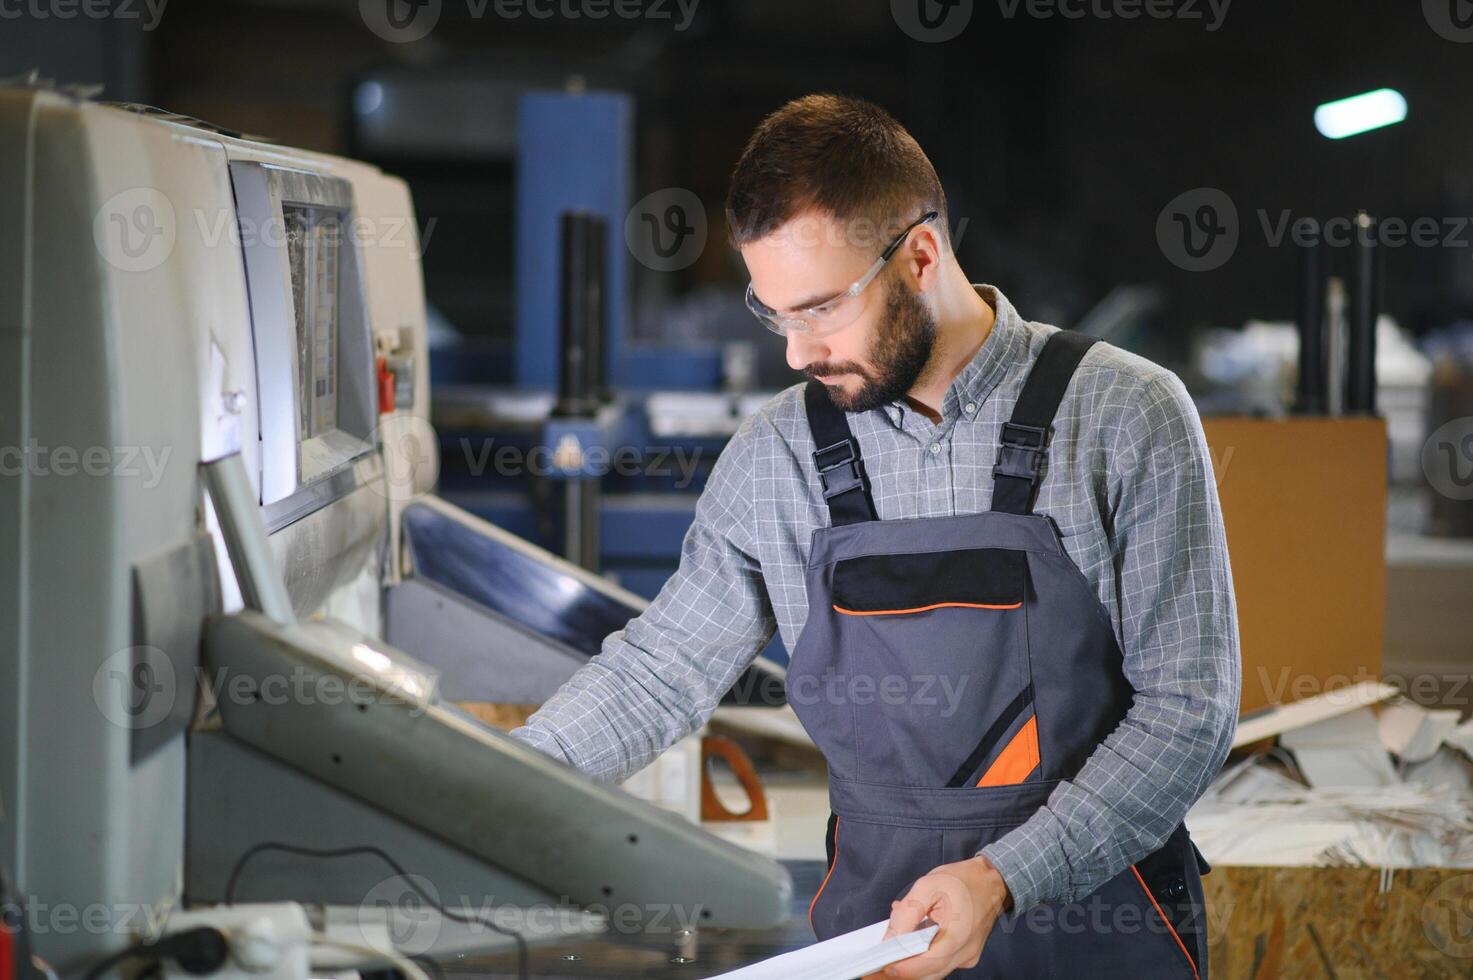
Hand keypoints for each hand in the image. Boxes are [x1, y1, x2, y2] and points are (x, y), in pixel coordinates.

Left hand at [861, 854, 1011, 979]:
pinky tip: (913, 942)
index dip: (898, 969)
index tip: (877, 968)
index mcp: (957, 936)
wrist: (993, 882)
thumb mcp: (928, 886)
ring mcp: (967, 957)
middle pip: (927, 974)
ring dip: (911, 964)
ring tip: (892, 950)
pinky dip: (923, 957)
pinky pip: (940, 964)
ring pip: (933, 972)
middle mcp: (964, 953)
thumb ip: (908, 913)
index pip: (923, 965)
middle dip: (900, 971)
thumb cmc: (964, 881)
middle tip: (877, 965)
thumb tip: (891, 937)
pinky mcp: (966, 956)